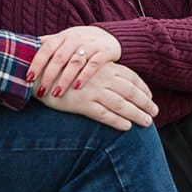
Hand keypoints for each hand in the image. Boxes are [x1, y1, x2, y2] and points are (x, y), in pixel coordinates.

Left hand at [27, 26, 121, 96]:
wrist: (108, 35)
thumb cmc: (79, 41)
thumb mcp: (63, 39)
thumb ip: (47, 44)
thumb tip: (22, 50)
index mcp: (61, 36)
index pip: (46, 48)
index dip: (36, 63)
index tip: (28, 78)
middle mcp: (74, 39)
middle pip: (59, 57)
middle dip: (49, 75)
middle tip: (41, 91)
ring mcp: (90, 45)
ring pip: (75, 62)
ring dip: (65, 79)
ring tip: (57, 93)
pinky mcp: (103, 52)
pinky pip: (93, 65)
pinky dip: (85, 76)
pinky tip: (77, 87)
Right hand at [38, 62, 156, 131]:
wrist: (36, 70)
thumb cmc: (60, 67)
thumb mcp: (83, 64)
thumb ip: (99, 71)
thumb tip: (113, 80)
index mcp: (103, 66)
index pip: (131, 77)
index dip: (143, 88)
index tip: (151, 97)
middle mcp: (101, 77)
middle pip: (130, 91)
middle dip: (145, 103)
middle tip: (155, 113)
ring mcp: (91, 90)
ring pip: (121, 104)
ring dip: (136, 114)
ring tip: (147, 123)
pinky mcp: (81, 103)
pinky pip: (104, 114)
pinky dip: (117, 121)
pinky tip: (126, 127)